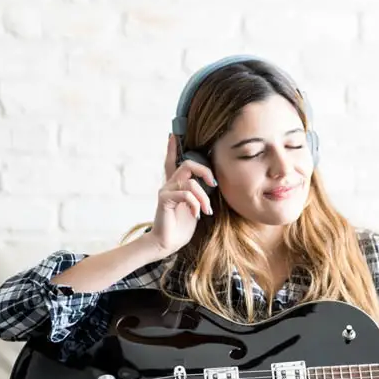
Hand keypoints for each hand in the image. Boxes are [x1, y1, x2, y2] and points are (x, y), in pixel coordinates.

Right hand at [146, 133, 216, 257]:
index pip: (173, 162)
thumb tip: (212, 184)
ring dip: (203, 198)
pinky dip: (195, 204)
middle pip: (187, 164)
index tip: (173, 134)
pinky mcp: (164, 199)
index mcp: (176, 185)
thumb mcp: (196, 207)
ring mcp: (166, 191)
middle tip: (213, 184)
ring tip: (206, 211)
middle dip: (205, 171)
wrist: (168, 243)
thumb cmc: (182, 227)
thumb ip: (199, 194)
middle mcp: (169, 184)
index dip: (173, 148)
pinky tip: (196, 215)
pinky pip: (185, 194)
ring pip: (191, 183)